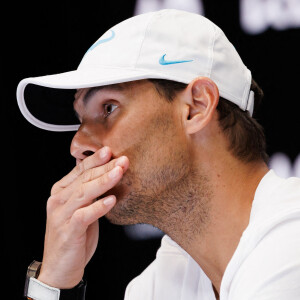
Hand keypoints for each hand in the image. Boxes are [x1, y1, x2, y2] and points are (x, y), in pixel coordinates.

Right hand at [37, 146, 128, 288]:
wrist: (61, 267)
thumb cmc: (75, 235)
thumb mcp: (82, 208)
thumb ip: (90, 192)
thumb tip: (109, 174)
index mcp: (61, 191)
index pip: (80, 170)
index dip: (95, 160)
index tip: (110, 150)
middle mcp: (58, 200)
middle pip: (84, 179)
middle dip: (105, 167)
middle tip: (122, 160)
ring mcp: (61, 215)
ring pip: (84, 193)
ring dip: (103, 182)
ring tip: (119, 173)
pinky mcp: (67, 230)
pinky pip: (84, 215)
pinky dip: (98, 207)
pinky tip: (112, 200)